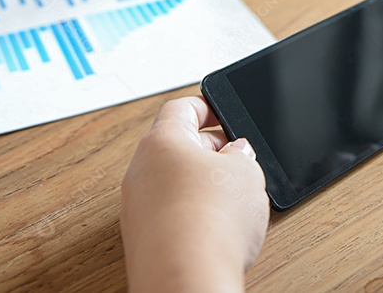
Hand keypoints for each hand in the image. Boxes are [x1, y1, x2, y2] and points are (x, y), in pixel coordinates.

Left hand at [121, 97, 268, 292]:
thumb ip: (241, 153)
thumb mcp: (246, 171)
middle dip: (208, 149)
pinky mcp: (142, 240)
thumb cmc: (210, 222)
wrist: (185, 279)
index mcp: (161, 141)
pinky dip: (190, 213)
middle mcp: (140, 171)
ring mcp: (136, 208)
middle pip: (175, 146)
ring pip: (171, 182)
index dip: (207, 106)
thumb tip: (236, 153)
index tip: (223, 112)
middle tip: (237, 158)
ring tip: (231, 198)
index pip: (181, 108)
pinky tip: (214, 228)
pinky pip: (168, 214)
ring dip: (199, 184)